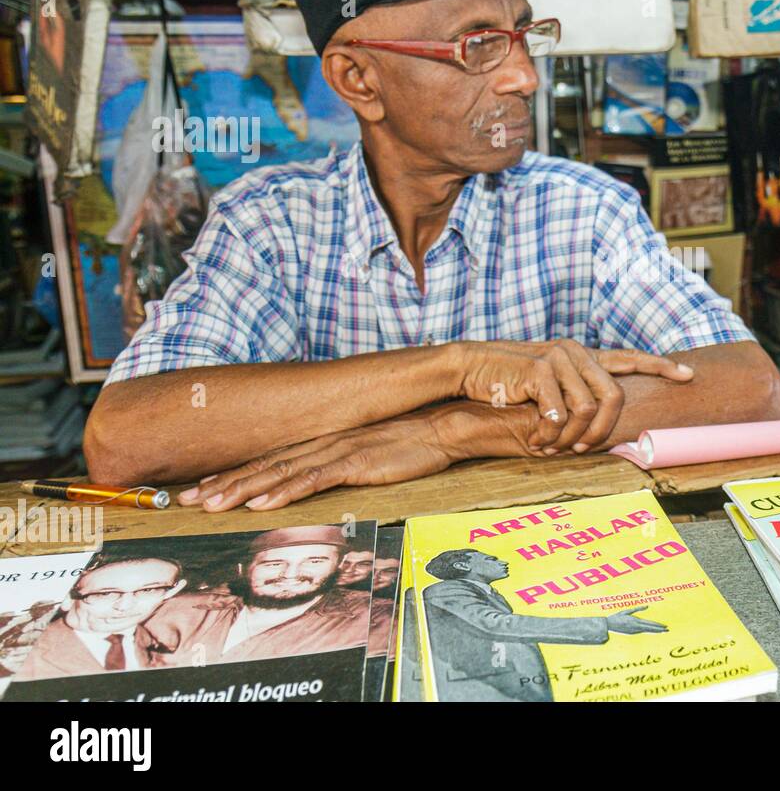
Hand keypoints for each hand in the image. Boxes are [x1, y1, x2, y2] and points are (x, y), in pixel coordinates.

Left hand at [177, 405, 462, 511]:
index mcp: (325, 441)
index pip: (271, 459)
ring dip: (240, 488)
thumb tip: (326, 477)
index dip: (235, 473)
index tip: (203, 487)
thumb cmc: (414, 439)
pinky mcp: (355, 462)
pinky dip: (283, 491)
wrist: (445, 424)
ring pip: (278, 472)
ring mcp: (337, 451)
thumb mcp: (372, 451)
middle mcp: (323, 443)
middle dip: (222, 483)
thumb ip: (346, 461)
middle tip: (186, 499)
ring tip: (208, 503)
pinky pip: (312, 479)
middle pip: (264, 465)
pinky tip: (261, 502)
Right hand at [456, 339, 693, 453]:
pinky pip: (559, 413)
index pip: (628, 358)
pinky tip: (535, 437)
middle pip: (613, 396)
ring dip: (571, 436)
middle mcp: (575, 352)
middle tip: (581, 450)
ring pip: (587, 409)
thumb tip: (600, 422)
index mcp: (581, 355)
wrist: (471, 367)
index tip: (688, 375)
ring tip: (551, 446)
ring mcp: (559, 357)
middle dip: (602, 431)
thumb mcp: (547, 386)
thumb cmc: (509, 383)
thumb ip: (574, 395)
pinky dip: (549, 433)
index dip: (659, 366)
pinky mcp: (540, 369)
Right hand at [606, 606, 667, 634]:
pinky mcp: (632, 632)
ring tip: (662, 631)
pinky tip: (652, 630)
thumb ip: (637, 608)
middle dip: (659, 629)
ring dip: (655, 631)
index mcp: (635, 621)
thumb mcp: (627, 611)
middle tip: (667, 630)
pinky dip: (648, 631)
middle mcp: (636, 627)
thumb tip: (647, 606)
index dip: (658, 625)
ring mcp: (634, 631)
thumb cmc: (617, 617)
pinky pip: (642, 631)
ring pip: (647, 631)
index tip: (664, 626)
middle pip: (650, 629)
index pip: (649, 624)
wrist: (609, 626)